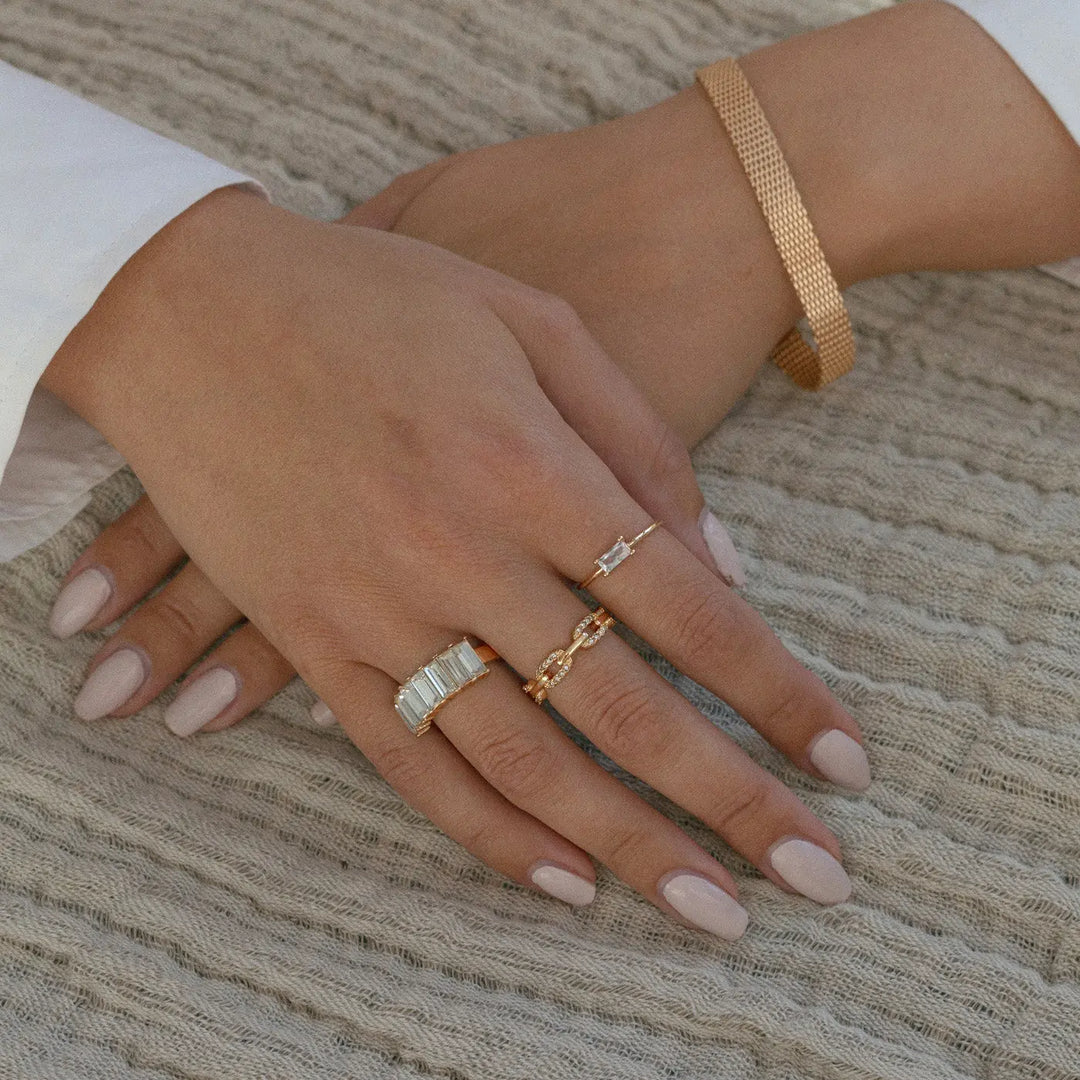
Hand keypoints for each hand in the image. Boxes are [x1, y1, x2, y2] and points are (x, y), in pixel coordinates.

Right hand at [43, 185, 865, 933]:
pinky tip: (558, 879)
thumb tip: (721, 562)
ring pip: (520, 758)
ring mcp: (377, 607)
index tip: (843, 760)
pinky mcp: (311, 638)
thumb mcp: (529, 322)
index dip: (774, 692)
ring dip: (621, 842)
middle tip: (813, 876)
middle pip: (620, 704)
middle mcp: (460, 551)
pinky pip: (406, 760)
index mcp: (526, 464)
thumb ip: (636, 442)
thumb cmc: (375, 294)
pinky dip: (483, 830)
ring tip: (705, 910)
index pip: (685, 609)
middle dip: (728, 798)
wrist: (192, 305)